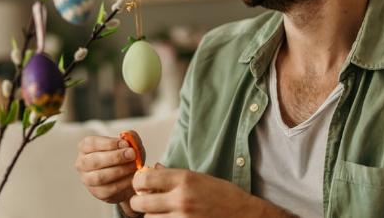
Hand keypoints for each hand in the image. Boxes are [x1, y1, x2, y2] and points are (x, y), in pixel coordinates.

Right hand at [75, 136, 137, 204]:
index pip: (91, 143)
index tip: (125, 143)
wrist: (126, 177)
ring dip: (119, 170)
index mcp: (85, 147)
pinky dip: (123, 183)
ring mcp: (88, 180)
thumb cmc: (124, 156)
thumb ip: (130, 137)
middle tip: (132, 154)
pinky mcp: (98, 193)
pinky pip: (109, 189)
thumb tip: (127, 140)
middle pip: (95, 160)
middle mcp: (82, 163)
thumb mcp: (128, 144)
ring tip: (134, 166)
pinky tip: (132, 178)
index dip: (109, 143)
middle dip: (115, 157)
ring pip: (100, 177)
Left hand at [130, 165, 288, 217]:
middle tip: (143, 201)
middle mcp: (182, 198)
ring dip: (150, 216)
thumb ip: (173, 175)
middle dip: (138, 202)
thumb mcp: (198, 177)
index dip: (137, 182)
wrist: (246, 215)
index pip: (145, 179)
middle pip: (141, 202)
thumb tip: (151, 170)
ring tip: (159, 212)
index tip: (140, 185)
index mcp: (184, 179)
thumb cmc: (223, 194)